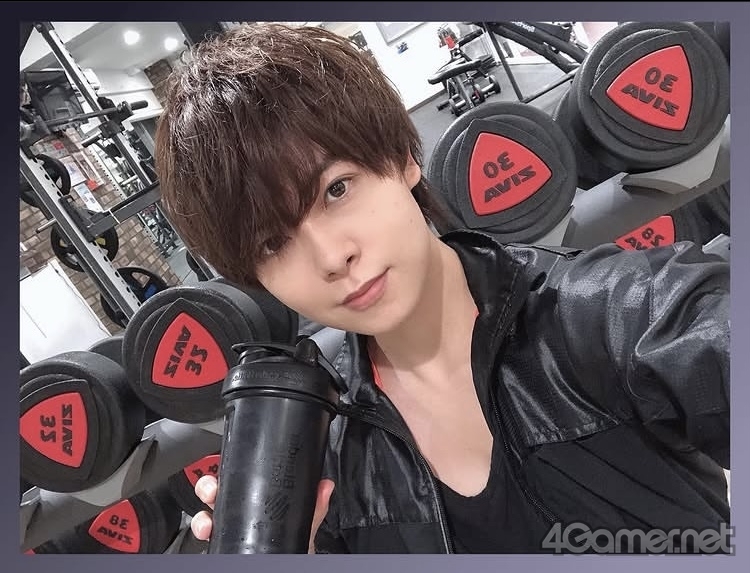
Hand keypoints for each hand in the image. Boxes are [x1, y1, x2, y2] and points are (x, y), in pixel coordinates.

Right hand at [190, 475, 335, 552]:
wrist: (286, 566)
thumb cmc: (293, 550)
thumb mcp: (303, 528)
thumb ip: (314, 508)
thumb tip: (325, 486)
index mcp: (261, 508)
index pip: (244, 485)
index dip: (234, 474)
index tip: (232, 471)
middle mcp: (241, 520)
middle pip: (219, 496)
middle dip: (210, 487)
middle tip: (212, 489)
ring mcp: (230, 534)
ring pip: (207, 516)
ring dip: (202, 514)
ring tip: (207, 518)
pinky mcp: (223, 546)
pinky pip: (206, 538)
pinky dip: (200, 531)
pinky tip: (206, 532)